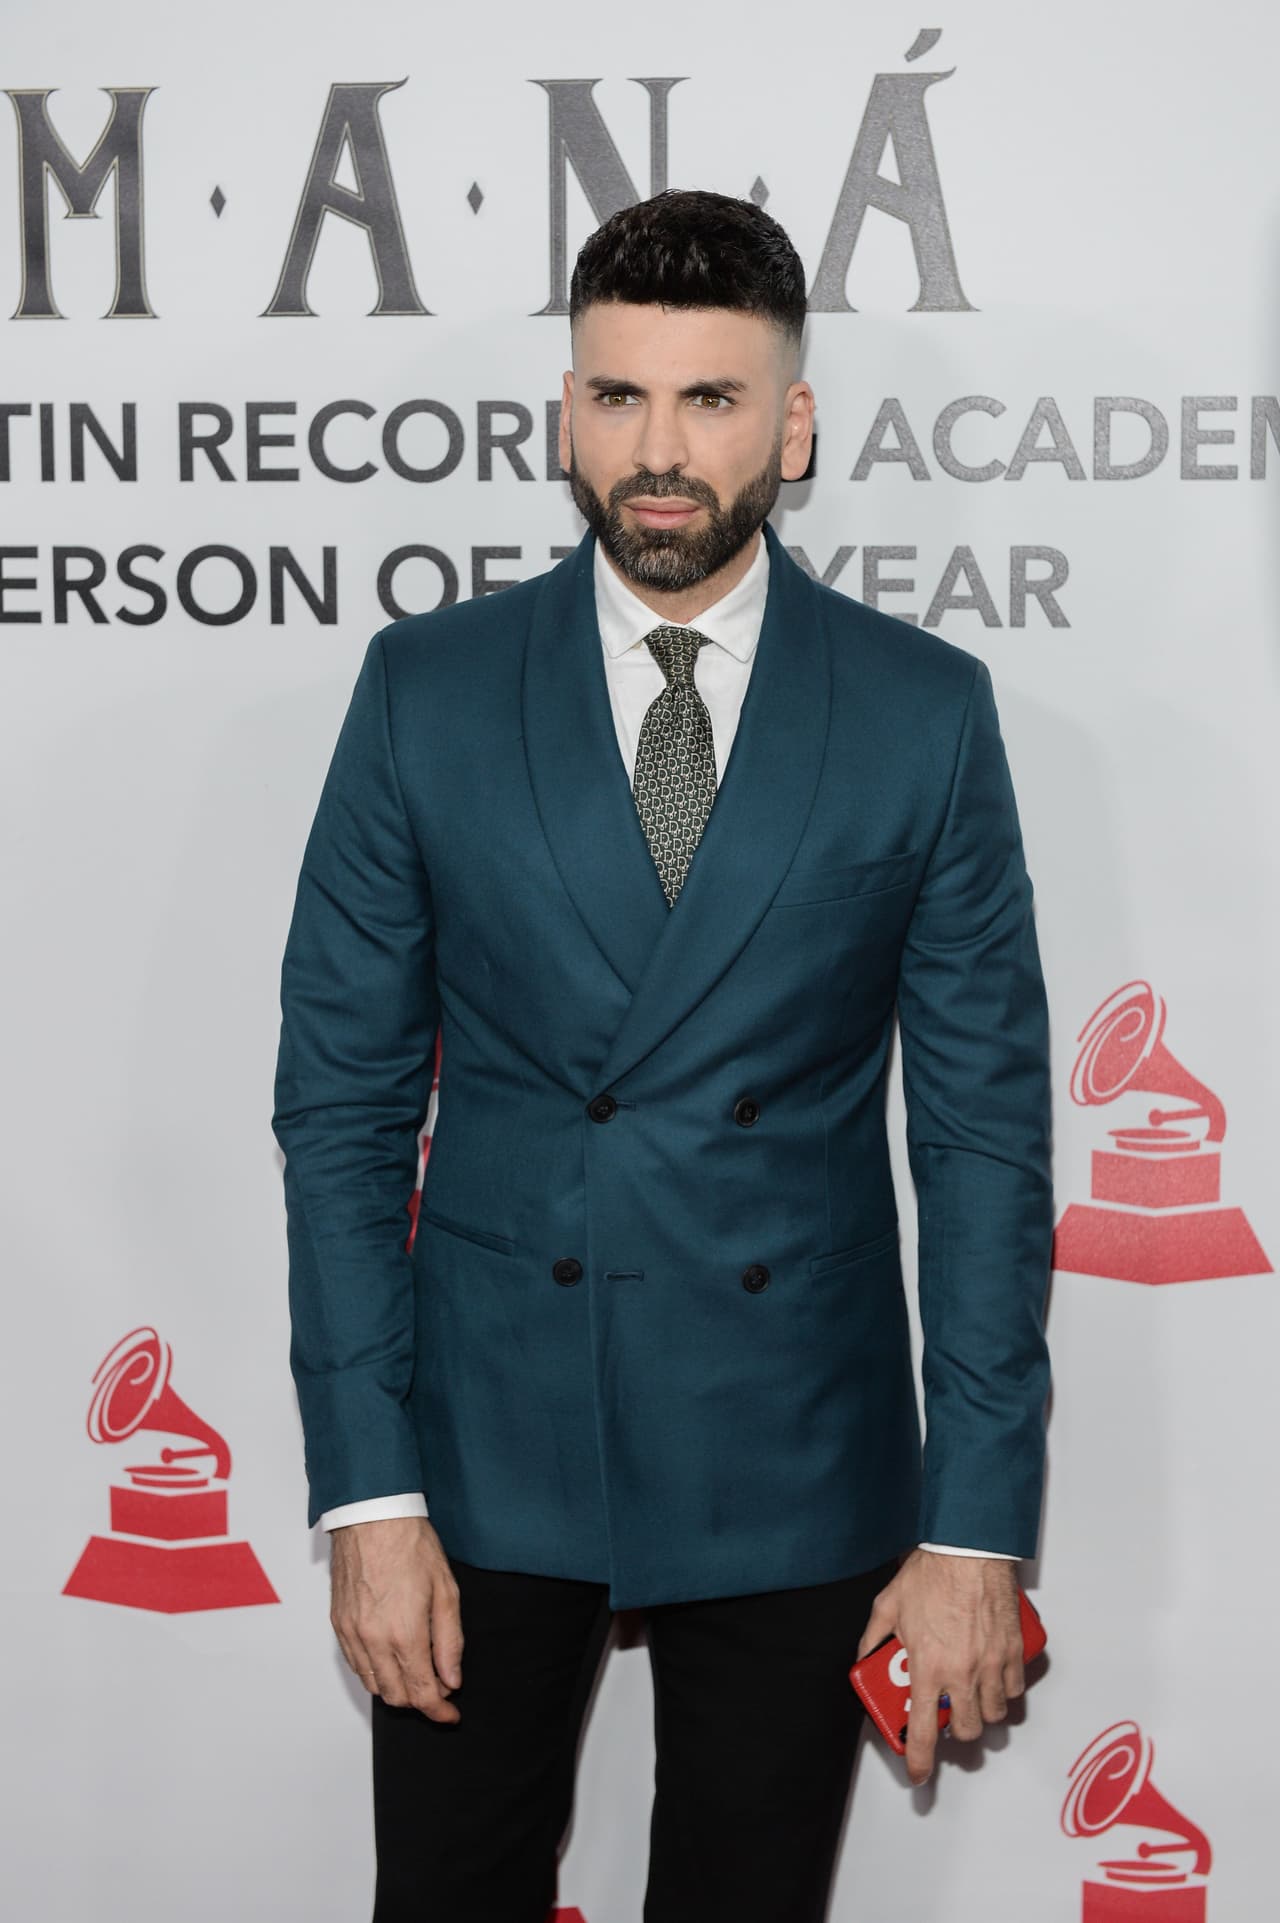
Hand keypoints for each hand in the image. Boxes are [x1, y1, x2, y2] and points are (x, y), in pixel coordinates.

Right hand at [329, 1515, 463, 1722]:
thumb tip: (452, 1680)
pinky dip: (374, 1673)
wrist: (372, 1516)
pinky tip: (391, 1659)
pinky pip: (355, 1665)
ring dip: (397, 1689)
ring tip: (418, 1672)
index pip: (422, 1693)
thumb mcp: (446, 1590)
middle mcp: (373, 1641)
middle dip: (420, 1701)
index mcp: (404, 1635)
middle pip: (396, 1697)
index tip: (451, 1715)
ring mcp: (352, 1634)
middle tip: (441, 1688)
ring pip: (373, 1685)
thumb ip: (449, 1641)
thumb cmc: (411, 1545)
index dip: (440, 1711)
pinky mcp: (338, 1624)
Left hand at [855, 1548, 1023, 1786]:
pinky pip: (1015, 1690)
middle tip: (949, 1714)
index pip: (925, 1732)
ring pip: (995, 1715)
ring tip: (971, 1696)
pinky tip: (994, 1680)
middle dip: (958, 1732)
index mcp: (928, 1668)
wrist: (968, 1548)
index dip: (921, 1761)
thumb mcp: (888, 1606)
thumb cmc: (929, 1574)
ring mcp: (991, 1665)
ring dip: (983, 1714)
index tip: (920, 1775)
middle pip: (968, 1732)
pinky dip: (1005, 1693)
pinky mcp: (1013, 1652)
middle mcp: (962, 1674)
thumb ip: (874, 1638)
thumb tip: (864, 1658)